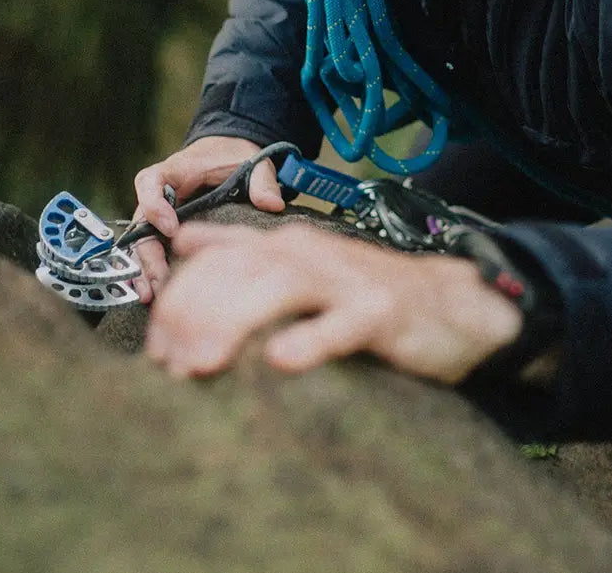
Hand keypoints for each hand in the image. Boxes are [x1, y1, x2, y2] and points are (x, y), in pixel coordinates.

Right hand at [131, 135, 284, 302]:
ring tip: (152, 295)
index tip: (172, 228)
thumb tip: (272, 205)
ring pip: (141, 240)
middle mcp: (161, 192)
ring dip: (144, 268)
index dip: (154, 205)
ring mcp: (160, 212)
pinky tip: (155, 293)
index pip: (150, 182)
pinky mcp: (165, 228)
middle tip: (160, 279)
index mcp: (176, 170)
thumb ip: (262, 180)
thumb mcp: (253, 162)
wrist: (227, 152)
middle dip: (147, 252)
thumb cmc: (234, 156)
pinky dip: (150, 270)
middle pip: (141, 221)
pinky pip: (151, 249)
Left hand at [144, 221, 524, 383]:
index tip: (155, 349)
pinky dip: (311, 339)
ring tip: (199, 367)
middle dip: (191, 315)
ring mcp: (346, 279)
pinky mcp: (381, 311)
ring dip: (232, 324)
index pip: (216, 259)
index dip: (178, 300)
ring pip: (279, 287)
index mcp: (287, 246)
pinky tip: (282, 362)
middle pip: (236, 271)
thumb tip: (186, 243)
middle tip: (168, 367)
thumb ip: (248, 254)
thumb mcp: (305, 268)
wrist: (456, 300)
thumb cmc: (368, 294)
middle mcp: (310, 254)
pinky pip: (342, 324)